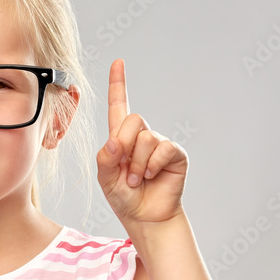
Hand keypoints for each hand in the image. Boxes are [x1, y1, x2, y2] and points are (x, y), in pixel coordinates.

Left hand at [96, 59, 187, 225]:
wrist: (146, 217)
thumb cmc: (125, 198)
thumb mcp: (105, 179)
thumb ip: (105, 159)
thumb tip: (114, 141)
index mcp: (121, 138)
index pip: (119, 106)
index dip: (118, 84)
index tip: (118, 62)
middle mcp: (141, 136)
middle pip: (133, 120)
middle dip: (125, 146)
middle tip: (126, 173)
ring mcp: (159, 144)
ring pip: (146, 137)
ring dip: (137, 164)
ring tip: (137, 180)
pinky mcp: (175, 154)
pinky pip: (163, 148)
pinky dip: (153, 164)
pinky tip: (151, 177)